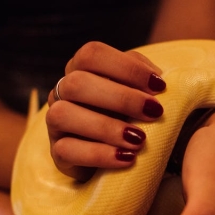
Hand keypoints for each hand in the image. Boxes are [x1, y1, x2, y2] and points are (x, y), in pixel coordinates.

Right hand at [45, 42, 166, 180]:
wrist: (114, 159)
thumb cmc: (130, 116)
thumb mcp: (140, 93)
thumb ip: (145, 79)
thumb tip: (157, 79)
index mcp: (82, 69)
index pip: (92, 54)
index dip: (126, 67)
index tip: (159, 86)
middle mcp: (63, 91)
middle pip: (77, 82)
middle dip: (121, 98)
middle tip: (155, 113)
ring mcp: (55, 122)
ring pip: (63, 115)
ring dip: (106, 127)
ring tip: (139, 140)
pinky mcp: (57, 152)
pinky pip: (66, 150)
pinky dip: (99, 154)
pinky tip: (127, 158)